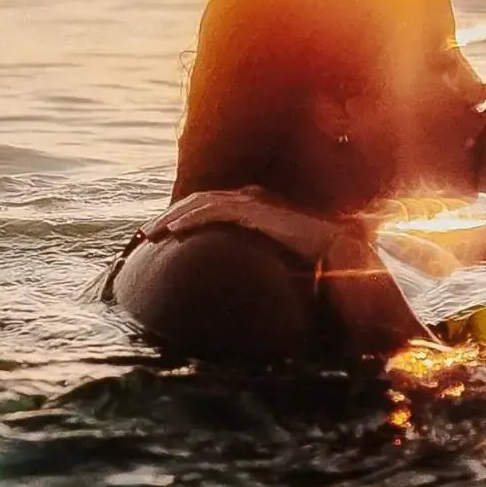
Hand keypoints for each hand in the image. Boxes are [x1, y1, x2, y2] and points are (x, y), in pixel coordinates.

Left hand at [142, 188, 357, 260]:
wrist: (339, 254)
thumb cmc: (312, 263)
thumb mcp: (275, 261)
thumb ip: (256, 264)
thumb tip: (241, 288)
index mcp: (255, 206)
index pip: (210, 206)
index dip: (183, 217)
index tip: (162, 235)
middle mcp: (252, 198)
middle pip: (199, 201)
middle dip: (169, 215)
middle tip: (146, 234)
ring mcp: (253, 201)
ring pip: (201, 203)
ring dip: (172, 217)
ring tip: (151, 234)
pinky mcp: (255, 210)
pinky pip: (214, 212)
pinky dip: (191, 219)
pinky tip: (174, 233)